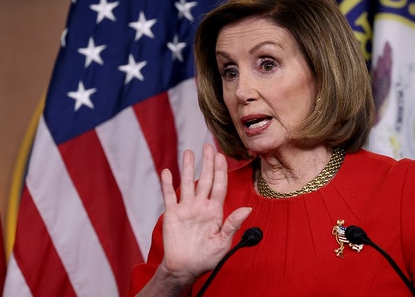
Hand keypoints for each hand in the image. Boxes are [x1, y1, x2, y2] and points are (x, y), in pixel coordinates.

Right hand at [156, 144, 251, 289]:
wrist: (186, 267)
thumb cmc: (207, 257)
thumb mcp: (223, 242)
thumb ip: (232, 224)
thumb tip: (247, 209)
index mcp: (215, 211)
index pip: (219, 186)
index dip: (221, 171)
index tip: (221, 156)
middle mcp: (201, 206)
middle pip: (205, 180)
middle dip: (207, 163)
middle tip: (208, 146)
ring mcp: (186, 208)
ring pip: (187, 183)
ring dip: (188, 168)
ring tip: (188, 152)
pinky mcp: (172, 214)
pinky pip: (169, 196)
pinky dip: (167, 184)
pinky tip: (167, 171)